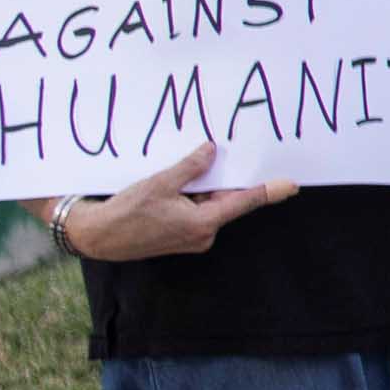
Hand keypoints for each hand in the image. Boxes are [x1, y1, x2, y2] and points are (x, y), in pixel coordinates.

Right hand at [46, 143, 297, 261]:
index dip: (269, 191)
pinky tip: (180, 184)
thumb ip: (190, 168)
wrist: (97, 236)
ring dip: (204, 188)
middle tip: (218, 158)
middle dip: (223, 180)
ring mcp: (191, 237)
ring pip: (210, 205)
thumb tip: (211, 151)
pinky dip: (193, 196)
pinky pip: (197, 211)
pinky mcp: (180, 236)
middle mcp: (202, 234)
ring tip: (186, 172)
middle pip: (226, 200)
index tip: (292, 185)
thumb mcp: (160, 183)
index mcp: (203, 223)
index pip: (244, 202)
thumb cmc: (126, 212)